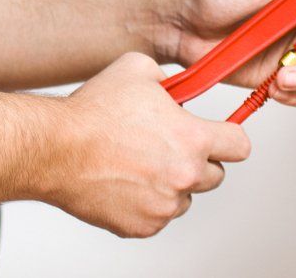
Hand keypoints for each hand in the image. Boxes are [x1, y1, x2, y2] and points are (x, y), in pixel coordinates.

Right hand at [50, 53, 250, 237]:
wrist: (55, 148)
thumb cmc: (93, 112)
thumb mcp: (138, 69)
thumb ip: (170, 78)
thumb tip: (178, 87)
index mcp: (192, 139)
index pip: (240, 146)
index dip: (229, 137)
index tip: (219, 136)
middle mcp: (184, 176)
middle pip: (215, 176)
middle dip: (197, 161)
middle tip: (168, 147)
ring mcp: (163, 206)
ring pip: (185, 198)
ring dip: (171, 184)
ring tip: (139, 163)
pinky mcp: (142, 226)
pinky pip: (157, 217)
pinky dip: (146, 203)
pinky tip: (124, 181)